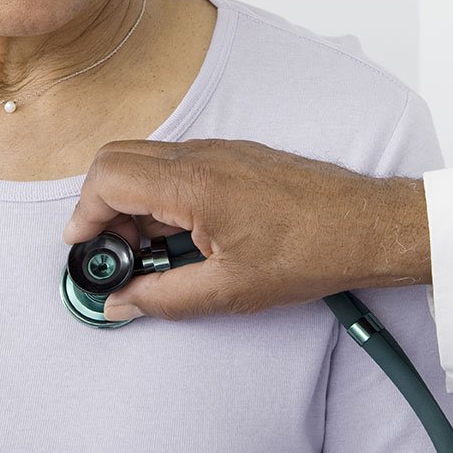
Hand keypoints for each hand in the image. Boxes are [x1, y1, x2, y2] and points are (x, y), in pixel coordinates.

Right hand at [64, 139, 430, 320]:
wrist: (367, 226)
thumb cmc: (311, 252)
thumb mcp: (229, 291)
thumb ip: (163, 299)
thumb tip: (120, 304)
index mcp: (194, 185)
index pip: (108, 177)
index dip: (85, 215)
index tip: (85, 249)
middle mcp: (202, 155)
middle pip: (116, 159)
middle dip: (100, 205)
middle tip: (116, 253)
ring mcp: (219, 149)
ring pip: (146, 159)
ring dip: (131, 200)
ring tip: (152, 250)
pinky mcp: (234, 154)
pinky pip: (176, 163)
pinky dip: (160, 193)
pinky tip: (182, 234)